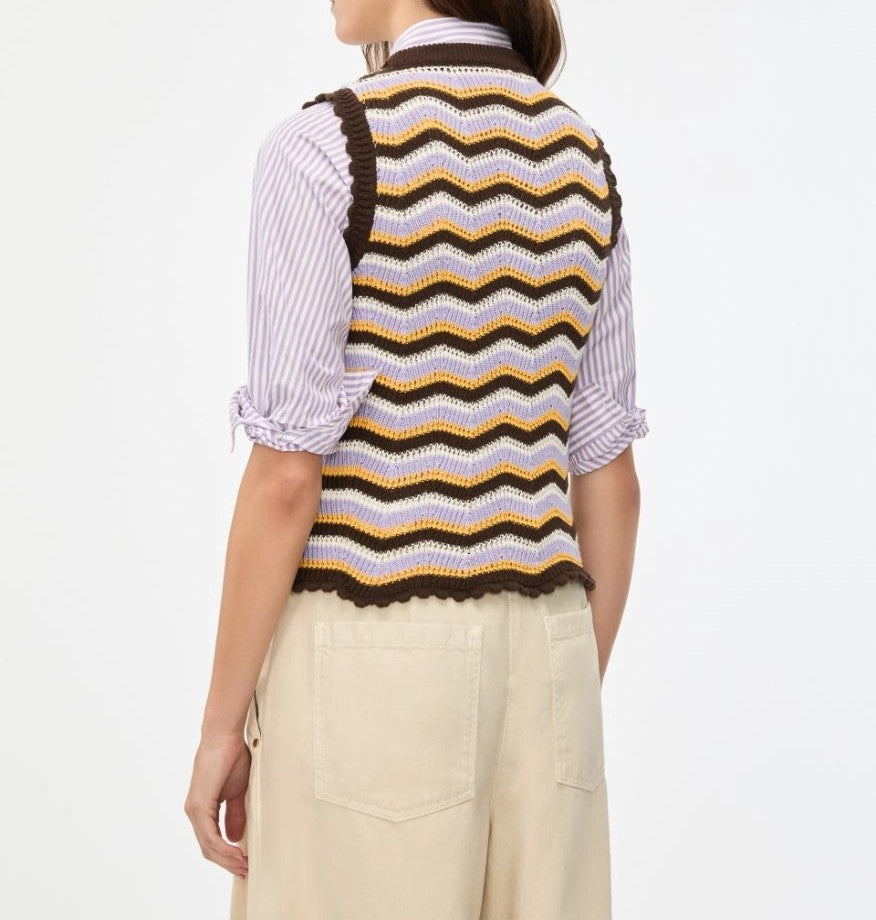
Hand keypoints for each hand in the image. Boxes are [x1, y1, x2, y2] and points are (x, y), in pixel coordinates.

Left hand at [184, 733, 250, 877]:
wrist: (224, 737)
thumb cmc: (231, 757)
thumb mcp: (237, 791)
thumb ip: (234, 814)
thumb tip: (235, 837)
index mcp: (202, 809)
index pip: (211, 841)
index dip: (227, 855)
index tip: (244, 863)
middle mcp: (194, 812)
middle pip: (208, 849)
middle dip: (227, 863)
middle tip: (246, 871)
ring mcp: (194, 810)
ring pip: (208, 846)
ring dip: (227, 860)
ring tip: (244, 866)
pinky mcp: (199, 806)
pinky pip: (210, 836)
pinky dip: (224, 848)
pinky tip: (238, 854)